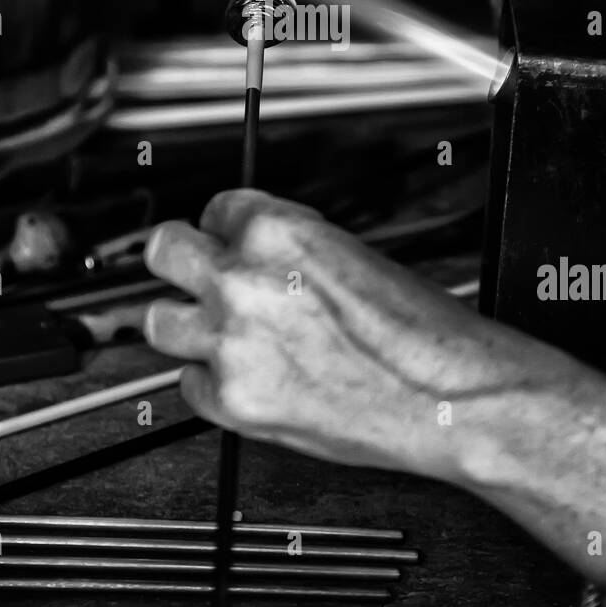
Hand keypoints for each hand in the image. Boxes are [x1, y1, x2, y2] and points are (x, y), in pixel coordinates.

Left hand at [144, 189, 605, 585]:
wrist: (446, 395)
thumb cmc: (417, 330)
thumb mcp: (348, 253)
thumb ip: (287, 248)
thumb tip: (255, 250)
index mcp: (277, 230)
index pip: (216, 208)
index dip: (227, 229)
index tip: (230, 243)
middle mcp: (244, 280)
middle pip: (163, 250)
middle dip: (180, 259)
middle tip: (193, 272)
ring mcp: (232, 342)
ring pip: (159, 321)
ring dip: (185, 323)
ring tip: (214, 331)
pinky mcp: (234, 399)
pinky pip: (191, 383)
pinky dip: (212, 382)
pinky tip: (245, 377)